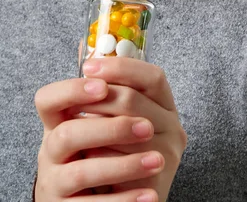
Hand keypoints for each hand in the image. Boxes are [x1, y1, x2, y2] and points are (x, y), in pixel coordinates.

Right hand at [34, 76, 161, 200]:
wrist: (87, 201)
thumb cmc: (96, 155)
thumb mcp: (96, 127)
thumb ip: (109, 102)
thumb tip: (133, 70)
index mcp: (56, 124)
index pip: (47, 100)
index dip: (71, 91)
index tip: (104, 86)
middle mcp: (50, 153)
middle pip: (68, 134)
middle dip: (111, 128)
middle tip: (148, 127)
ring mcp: (54, 184)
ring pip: (81, 173)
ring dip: (124, 165)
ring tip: (158, 160)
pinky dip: (125, 201)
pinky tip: (150, 195)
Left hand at [78, 56, 187, 200]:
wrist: (118, 195)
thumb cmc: (114, 150)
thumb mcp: (115, 116)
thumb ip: (111, 91)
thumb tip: (87, 58)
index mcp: (166, 106)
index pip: (153, 76)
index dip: (120, 68)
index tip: (89, 67)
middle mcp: (174, 127)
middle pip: (132, 100)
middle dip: (96, 98)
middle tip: (72, 102)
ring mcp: (168, 155)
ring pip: (123, 130)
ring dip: (94, 126)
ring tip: (75, 127)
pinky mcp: (156, 181)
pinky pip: (120, 161)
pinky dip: (97, 154)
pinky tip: (85, 154)